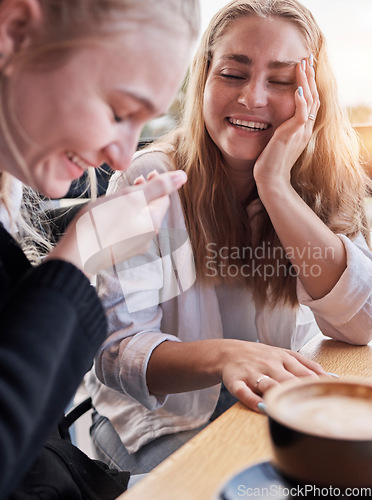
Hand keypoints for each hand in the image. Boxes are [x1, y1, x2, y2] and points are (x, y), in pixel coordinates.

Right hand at [47, 170, 186, 274]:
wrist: (76, 254)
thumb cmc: (100, 224)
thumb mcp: (130, 199)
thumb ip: (157, 187)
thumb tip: (182, 177)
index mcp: (152, 224)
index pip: (164, 199)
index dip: (159, 183)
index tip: (147, 172)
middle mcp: (146, 238)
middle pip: (152, 209)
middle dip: (146, 193)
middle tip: (136, 180)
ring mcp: (132, 246)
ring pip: (139, 219)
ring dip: (134, 204)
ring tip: (122, 194)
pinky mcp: (118, 250)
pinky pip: (127, 229)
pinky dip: (124, 216)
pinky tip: (111, 212)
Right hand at [221, 340, 326, 411]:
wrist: (229, 352)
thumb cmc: (261, 357)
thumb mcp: (285, 355)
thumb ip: (307, 365)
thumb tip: (332, 378)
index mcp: (283, 358)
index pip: (303, 372)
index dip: (315, 385)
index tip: (327, 397)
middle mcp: (269, 364)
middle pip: (287, 378)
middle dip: (299, 391)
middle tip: (312, 406)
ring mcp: (252, 373)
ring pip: (266, 384)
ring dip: (277, 393)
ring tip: (286, 405)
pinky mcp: (236, 382)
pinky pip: (244, 392)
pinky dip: (252, 400)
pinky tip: (261, 408)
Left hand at [253, 56, 319, 188]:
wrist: (270, 180)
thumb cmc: (268, 164)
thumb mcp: (275, 142)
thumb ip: (278, 129)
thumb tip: (270, 119)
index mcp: (301, 130)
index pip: (310, 102)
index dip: (309, 84)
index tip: (304, 69)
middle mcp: (304, 129)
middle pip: (314, 97)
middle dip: (310, 77)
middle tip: (307, 59)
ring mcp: (300, 132)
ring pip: (309, 101)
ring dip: (306, 81)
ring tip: (303, 64)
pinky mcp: (291, 135)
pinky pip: (301, 114)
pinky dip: (300, 100)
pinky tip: (297, 87)